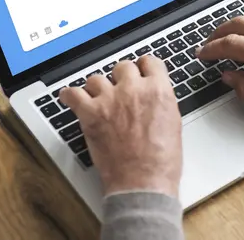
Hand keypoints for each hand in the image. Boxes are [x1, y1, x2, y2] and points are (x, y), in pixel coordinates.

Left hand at [60, 56, 181, 196]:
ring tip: (98, 98)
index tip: (141, 72)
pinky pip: (73, 94)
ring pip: (97, 78)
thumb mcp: (173, 122)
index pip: (150, 61)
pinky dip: (70, 96)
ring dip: (98, 88)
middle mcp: (134, 89)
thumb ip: (161, 101)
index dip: (144, 68)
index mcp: (158, 90)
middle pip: (123, 66)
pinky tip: (71, 98)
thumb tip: (153, 96)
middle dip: (122, 77)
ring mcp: (110, 99)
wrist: (143, 183)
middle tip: (121, 90)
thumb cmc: (161, 161)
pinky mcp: (91, 113)